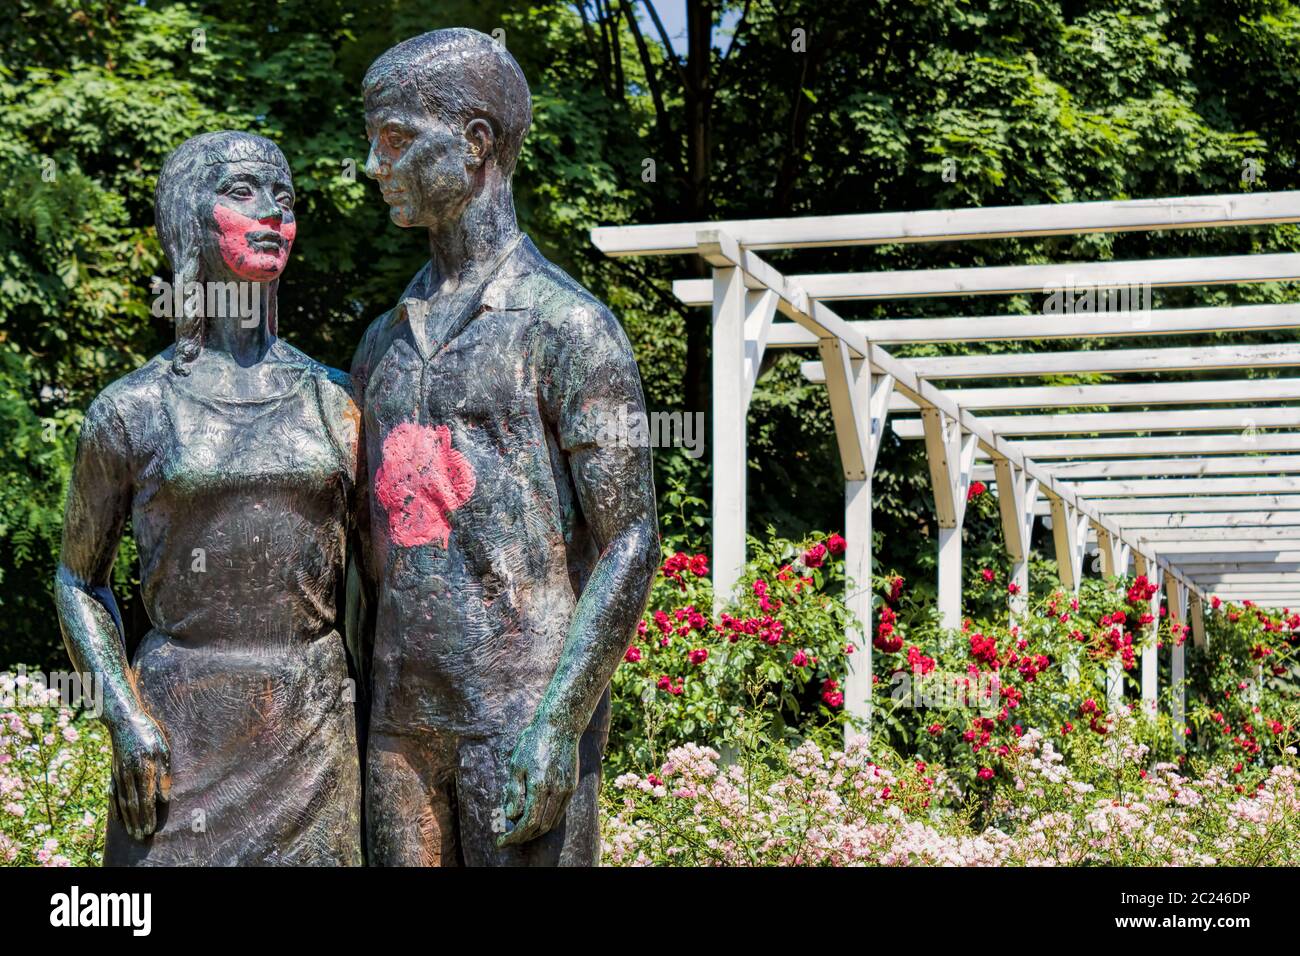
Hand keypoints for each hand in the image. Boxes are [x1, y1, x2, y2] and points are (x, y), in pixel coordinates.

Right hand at [109, 711, 170, 840]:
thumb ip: (164, 774)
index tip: (150, 829)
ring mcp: (118, 774)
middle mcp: (128, 774)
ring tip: (133, 833)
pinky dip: (116, 809)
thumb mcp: (163, 749)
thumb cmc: (149, 733)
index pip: (146, 797)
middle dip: (138, 822)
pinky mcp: (113, 773)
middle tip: (141, 837)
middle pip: (133, 804)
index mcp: (143, 767)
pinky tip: (119, 820)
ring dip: (128, 820)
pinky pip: (113, 794)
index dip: (148, 815)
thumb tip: (165, 798)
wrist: (123, 721)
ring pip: (123, 802)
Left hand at [497, 717, 579, 847]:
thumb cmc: (534, 742)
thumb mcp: (517, 764)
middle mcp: (556, 790)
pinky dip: (547, 819)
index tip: (501, 841)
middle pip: (541, 826)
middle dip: (524, 836)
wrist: (560, 726)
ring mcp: (567, 789)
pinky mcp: (572, 786)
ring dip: (536, 830)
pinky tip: (536, 816)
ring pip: (552, 821)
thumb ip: (514, 792)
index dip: (514, 836)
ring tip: (521, 830)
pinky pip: (560, 811)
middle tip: (510, 838)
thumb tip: (512, 815)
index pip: (528, 822)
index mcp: (539, 785)